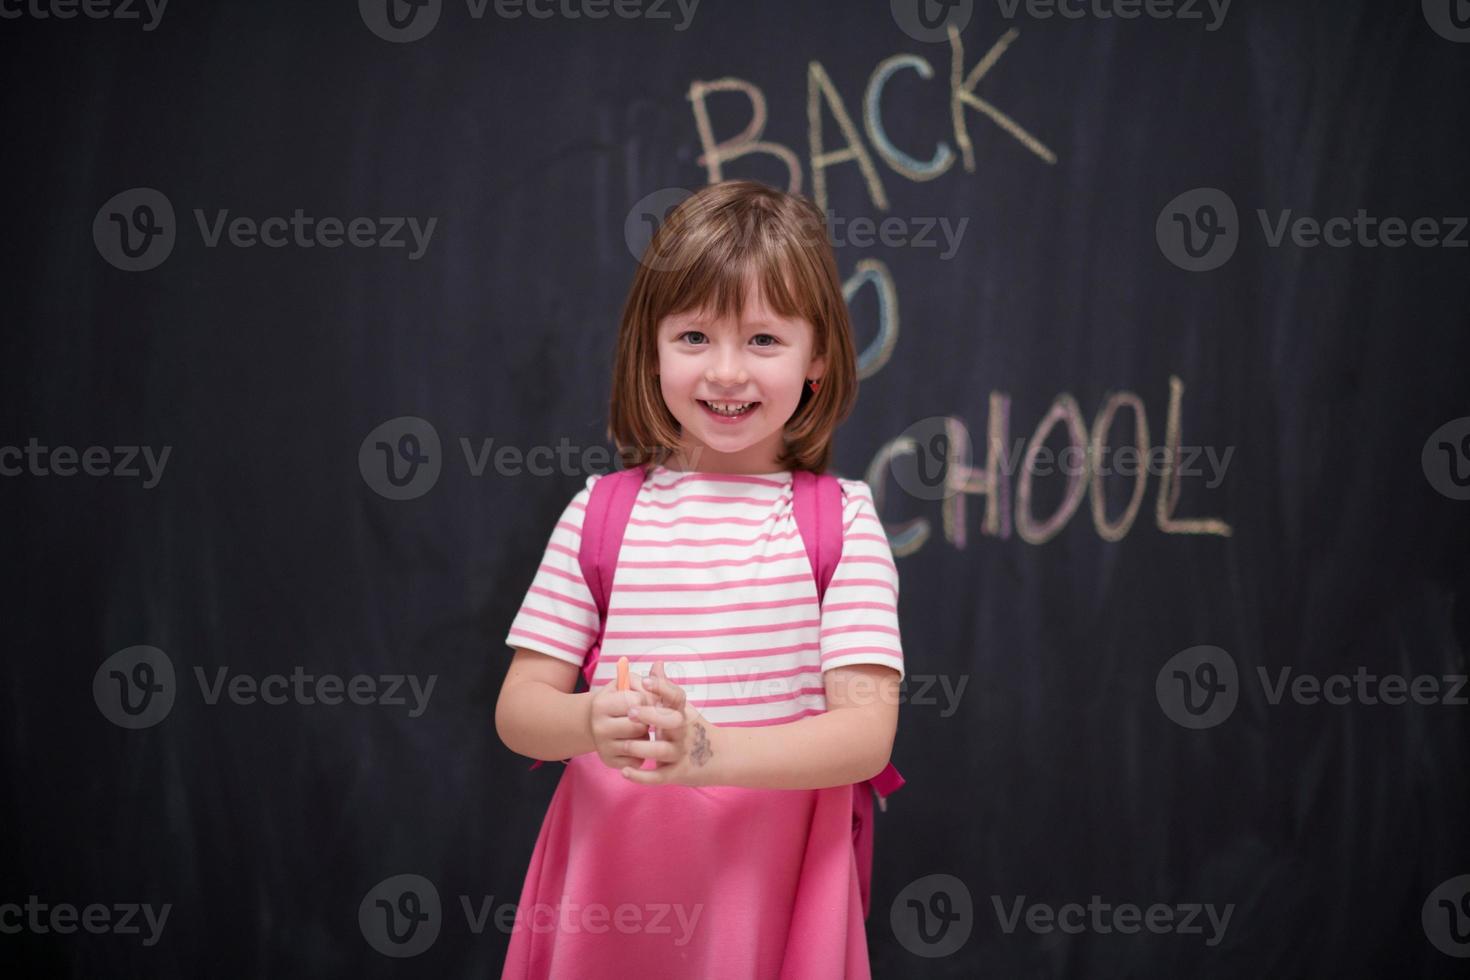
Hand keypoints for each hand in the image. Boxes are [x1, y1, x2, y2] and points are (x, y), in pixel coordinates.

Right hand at [589, 671, 655, 770]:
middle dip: (648, 719)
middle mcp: (599, 727)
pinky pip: (637, 760)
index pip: (637, 702)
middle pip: (639, 726)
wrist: (593, 721)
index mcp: (601, 704)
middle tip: (644, 716)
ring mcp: (604, 747)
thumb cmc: (616, 699)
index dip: (646, 699)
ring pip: (639, 744)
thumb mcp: (627, 683)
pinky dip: (642, 752)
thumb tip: (661, 668)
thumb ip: (646, 679)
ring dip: (646, 735)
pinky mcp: (610, 762)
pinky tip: (636, 742)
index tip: (643, 699)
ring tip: (640, 728)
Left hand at [618, 661, 720, 787]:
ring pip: (663, 751)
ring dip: (643, 748)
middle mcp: (684, 732)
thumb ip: (665, 689)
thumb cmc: (691, 729)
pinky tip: (624, 771)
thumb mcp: (681, 709)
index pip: (676, 696)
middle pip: (672, 722)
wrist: (719, 758)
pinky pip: (659, 777)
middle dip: (652, 716)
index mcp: (683, 713)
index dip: (662, 687)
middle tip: (631, 712)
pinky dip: (642, 776)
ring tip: (625, 745)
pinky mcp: (677, 774)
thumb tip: (657, 663)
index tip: (644, 680)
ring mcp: (681, 753)